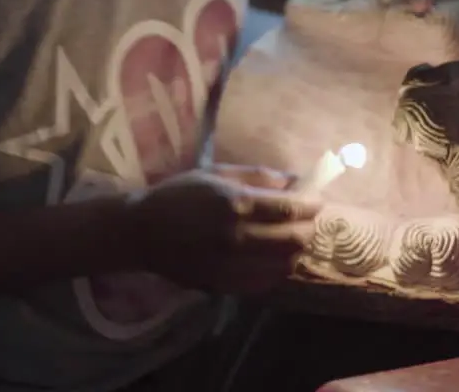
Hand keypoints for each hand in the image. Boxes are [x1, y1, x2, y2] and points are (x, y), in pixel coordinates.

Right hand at [124, 164, 321, 294]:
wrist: (141, 231)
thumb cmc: (178, 194)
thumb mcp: (216, 174)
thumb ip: (257, 176)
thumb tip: (294, 180)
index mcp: (236, 204)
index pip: (290, 208)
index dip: (311, 204)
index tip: (317, 200)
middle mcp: (237, 237)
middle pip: (294, 238)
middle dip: (308, 228)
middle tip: (308, 221)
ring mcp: (231, 265)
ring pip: (284, 264)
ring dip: (296, 251)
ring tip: (293, 240)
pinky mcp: (223, 284)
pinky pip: (264, 282)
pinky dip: (276, 270)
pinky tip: (273, 259)